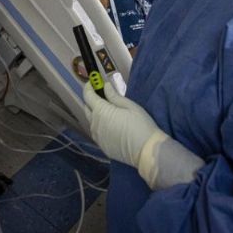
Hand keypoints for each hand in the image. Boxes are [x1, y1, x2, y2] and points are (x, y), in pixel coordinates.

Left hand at [84, 81, 204, 189]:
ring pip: (91, 121)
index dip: (89, 86)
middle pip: (87, 108)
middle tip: (101, 95)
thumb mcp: (129, 106)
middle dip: (91, 100)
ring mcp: (97, 137)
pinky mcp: (102, 146)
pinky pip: (97, 132)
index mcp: (101, 111)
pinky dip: (100, 125)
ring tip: (108, 111)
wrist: (146, 151)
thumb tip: (105, 87)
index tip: (93, 82)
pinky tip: (110, 125)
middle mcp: (94, 124)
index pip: (88, 95)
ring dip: (95, 114)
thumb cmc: (140, 124)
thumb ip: (114, 96)